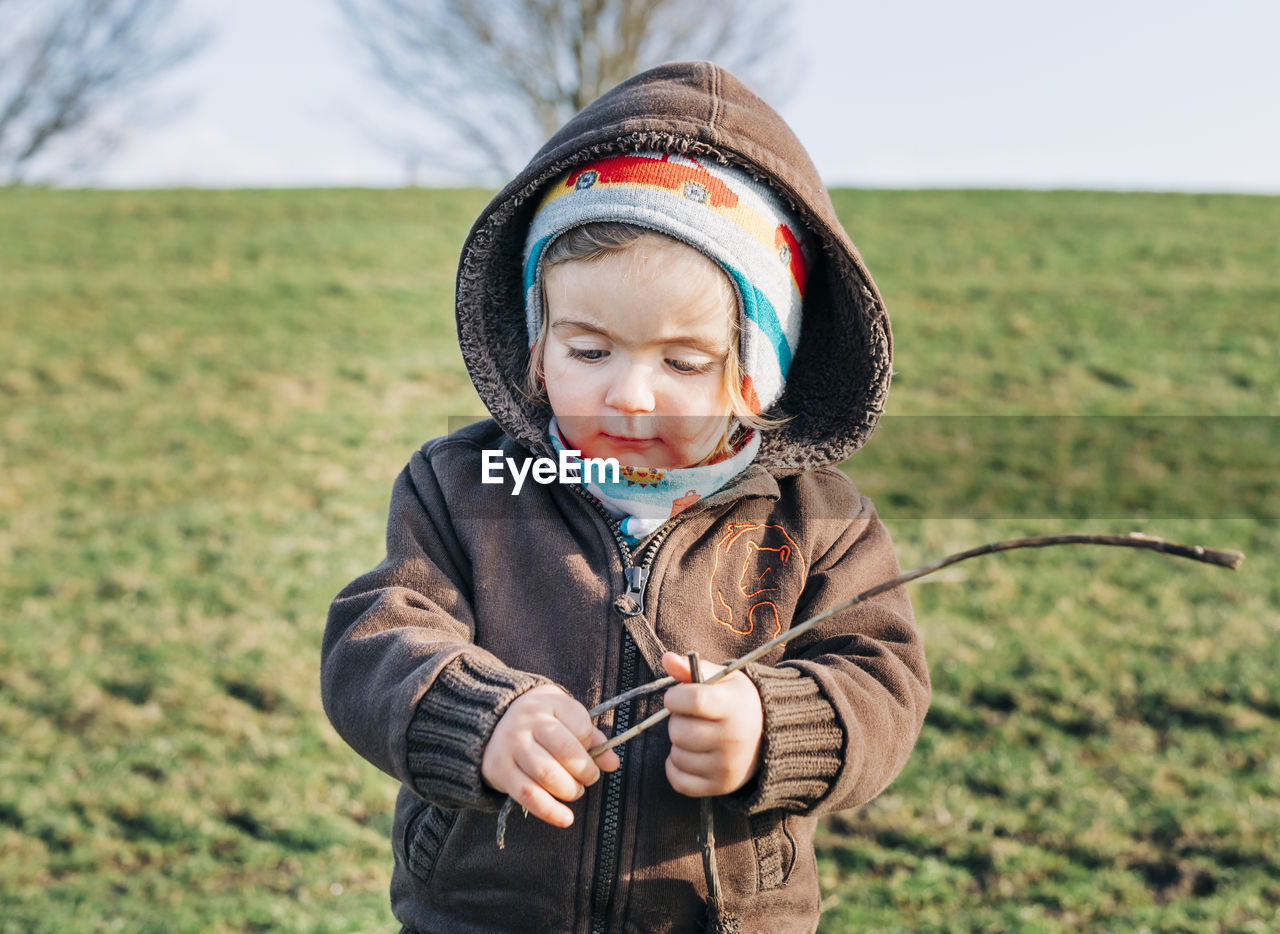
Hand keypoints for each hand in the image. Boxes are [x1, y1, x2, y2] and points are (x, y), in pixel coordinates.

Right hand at [481, 685, 619, 827]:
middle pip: (564, 750)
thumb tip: (612, 762)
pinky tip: (565, 818)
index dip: (592, 745)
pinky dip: (550, 811)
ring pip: (546, 774)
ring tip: (575, 790)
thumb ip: (591, 737)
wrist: (491, 723)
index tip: (591, 752)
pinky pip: (528, 795)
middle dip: (584, 771)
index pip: (580, 726)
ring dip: (569, 790)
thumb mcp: (565, 716)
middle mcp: (526, 722)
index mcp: (547, 703)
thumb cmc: (539, 722)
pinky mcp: (500, 770)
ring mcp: (511, 746)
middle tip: (588, 777)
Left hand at [661, 652, 763, 796]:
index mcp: (734, 706)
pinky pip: (678, 781)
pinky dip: (676, 768)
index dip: (675, 697)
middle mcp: (732, 738)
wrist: (771, 736)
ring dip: (678, 744)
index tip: (677, 697)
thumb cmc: (739, 702)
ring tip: (695, 735)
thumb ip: (692, 669)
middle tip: (690, 718)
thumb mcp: (722, 679)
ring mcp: (726, 766)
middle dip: (676, 720)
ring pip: (676, 755)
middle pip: (679, 731)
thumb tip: (666, 659)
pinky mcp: (719, 786)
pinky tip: (689, 755)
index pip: (692, 701)